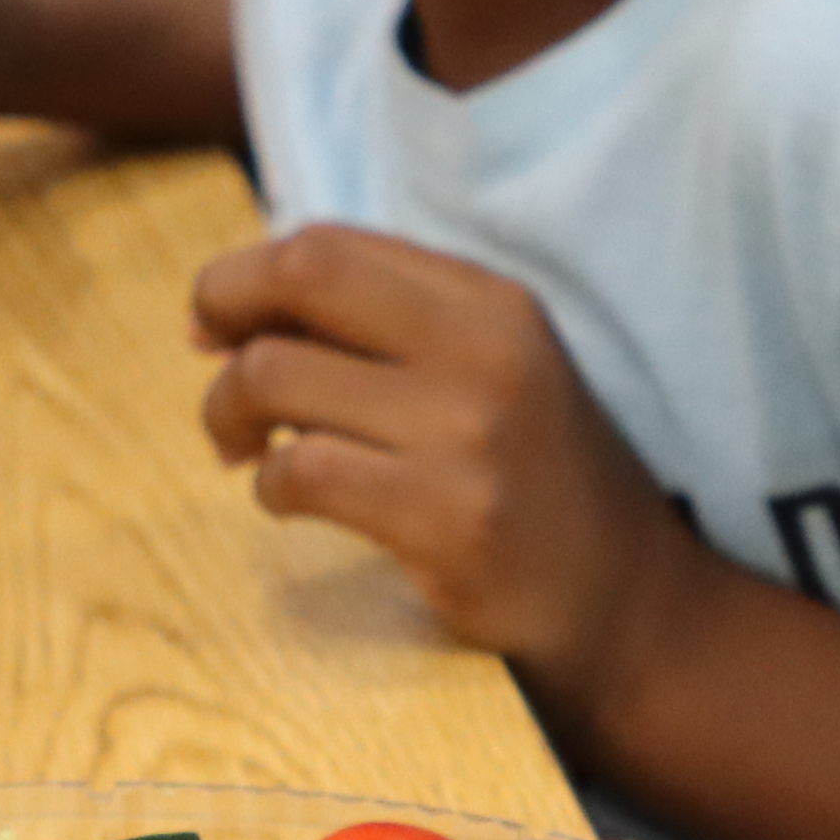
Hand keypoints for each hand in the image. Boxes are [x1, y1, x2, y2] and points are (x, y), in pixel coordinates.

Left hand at [188, 228, 703, 671]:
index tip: (221, 324)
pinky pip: (301, 472)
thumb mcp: (485, 369)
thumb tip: (223, 312)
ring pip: (277, 377)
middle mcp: (483, 350)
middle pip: (299, 277)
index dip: (248, 276)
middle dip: (222, 311)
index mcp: (489, 301)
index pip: (331, 244)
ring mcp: (466, 434)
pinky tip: (290, 501)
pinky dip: (270, 486)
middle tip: (215, 371)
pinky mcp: (444, 518)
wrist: (624, 595)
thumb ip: (380, 328)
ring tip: (252, 452)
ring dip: (230, 415)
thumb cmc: (529, 477)